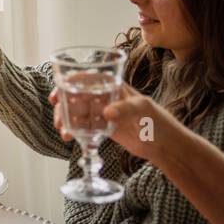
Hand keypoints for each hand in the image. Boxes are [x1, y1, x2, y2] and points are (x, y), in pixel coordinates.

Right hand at [47, 83, 181, 162]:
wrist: (164, 145)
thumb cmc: (158, 120)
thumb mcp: (143, 109)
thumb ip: (125, 108)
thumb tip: (106, 112)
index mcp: (113, 86)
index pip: (86, 79)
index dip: (68, 83)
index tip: (58, 94)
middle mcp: (105, 97)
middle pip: (76, 96)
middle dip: (63, 107)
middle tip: (59, 120)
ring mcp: (103, 113)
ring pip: (77, 113)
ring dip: (66, 121)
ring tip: (65, 134)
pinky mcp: (102, 128)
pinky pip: (83, 127)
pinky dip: (74, 131)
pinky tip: (70, 138)